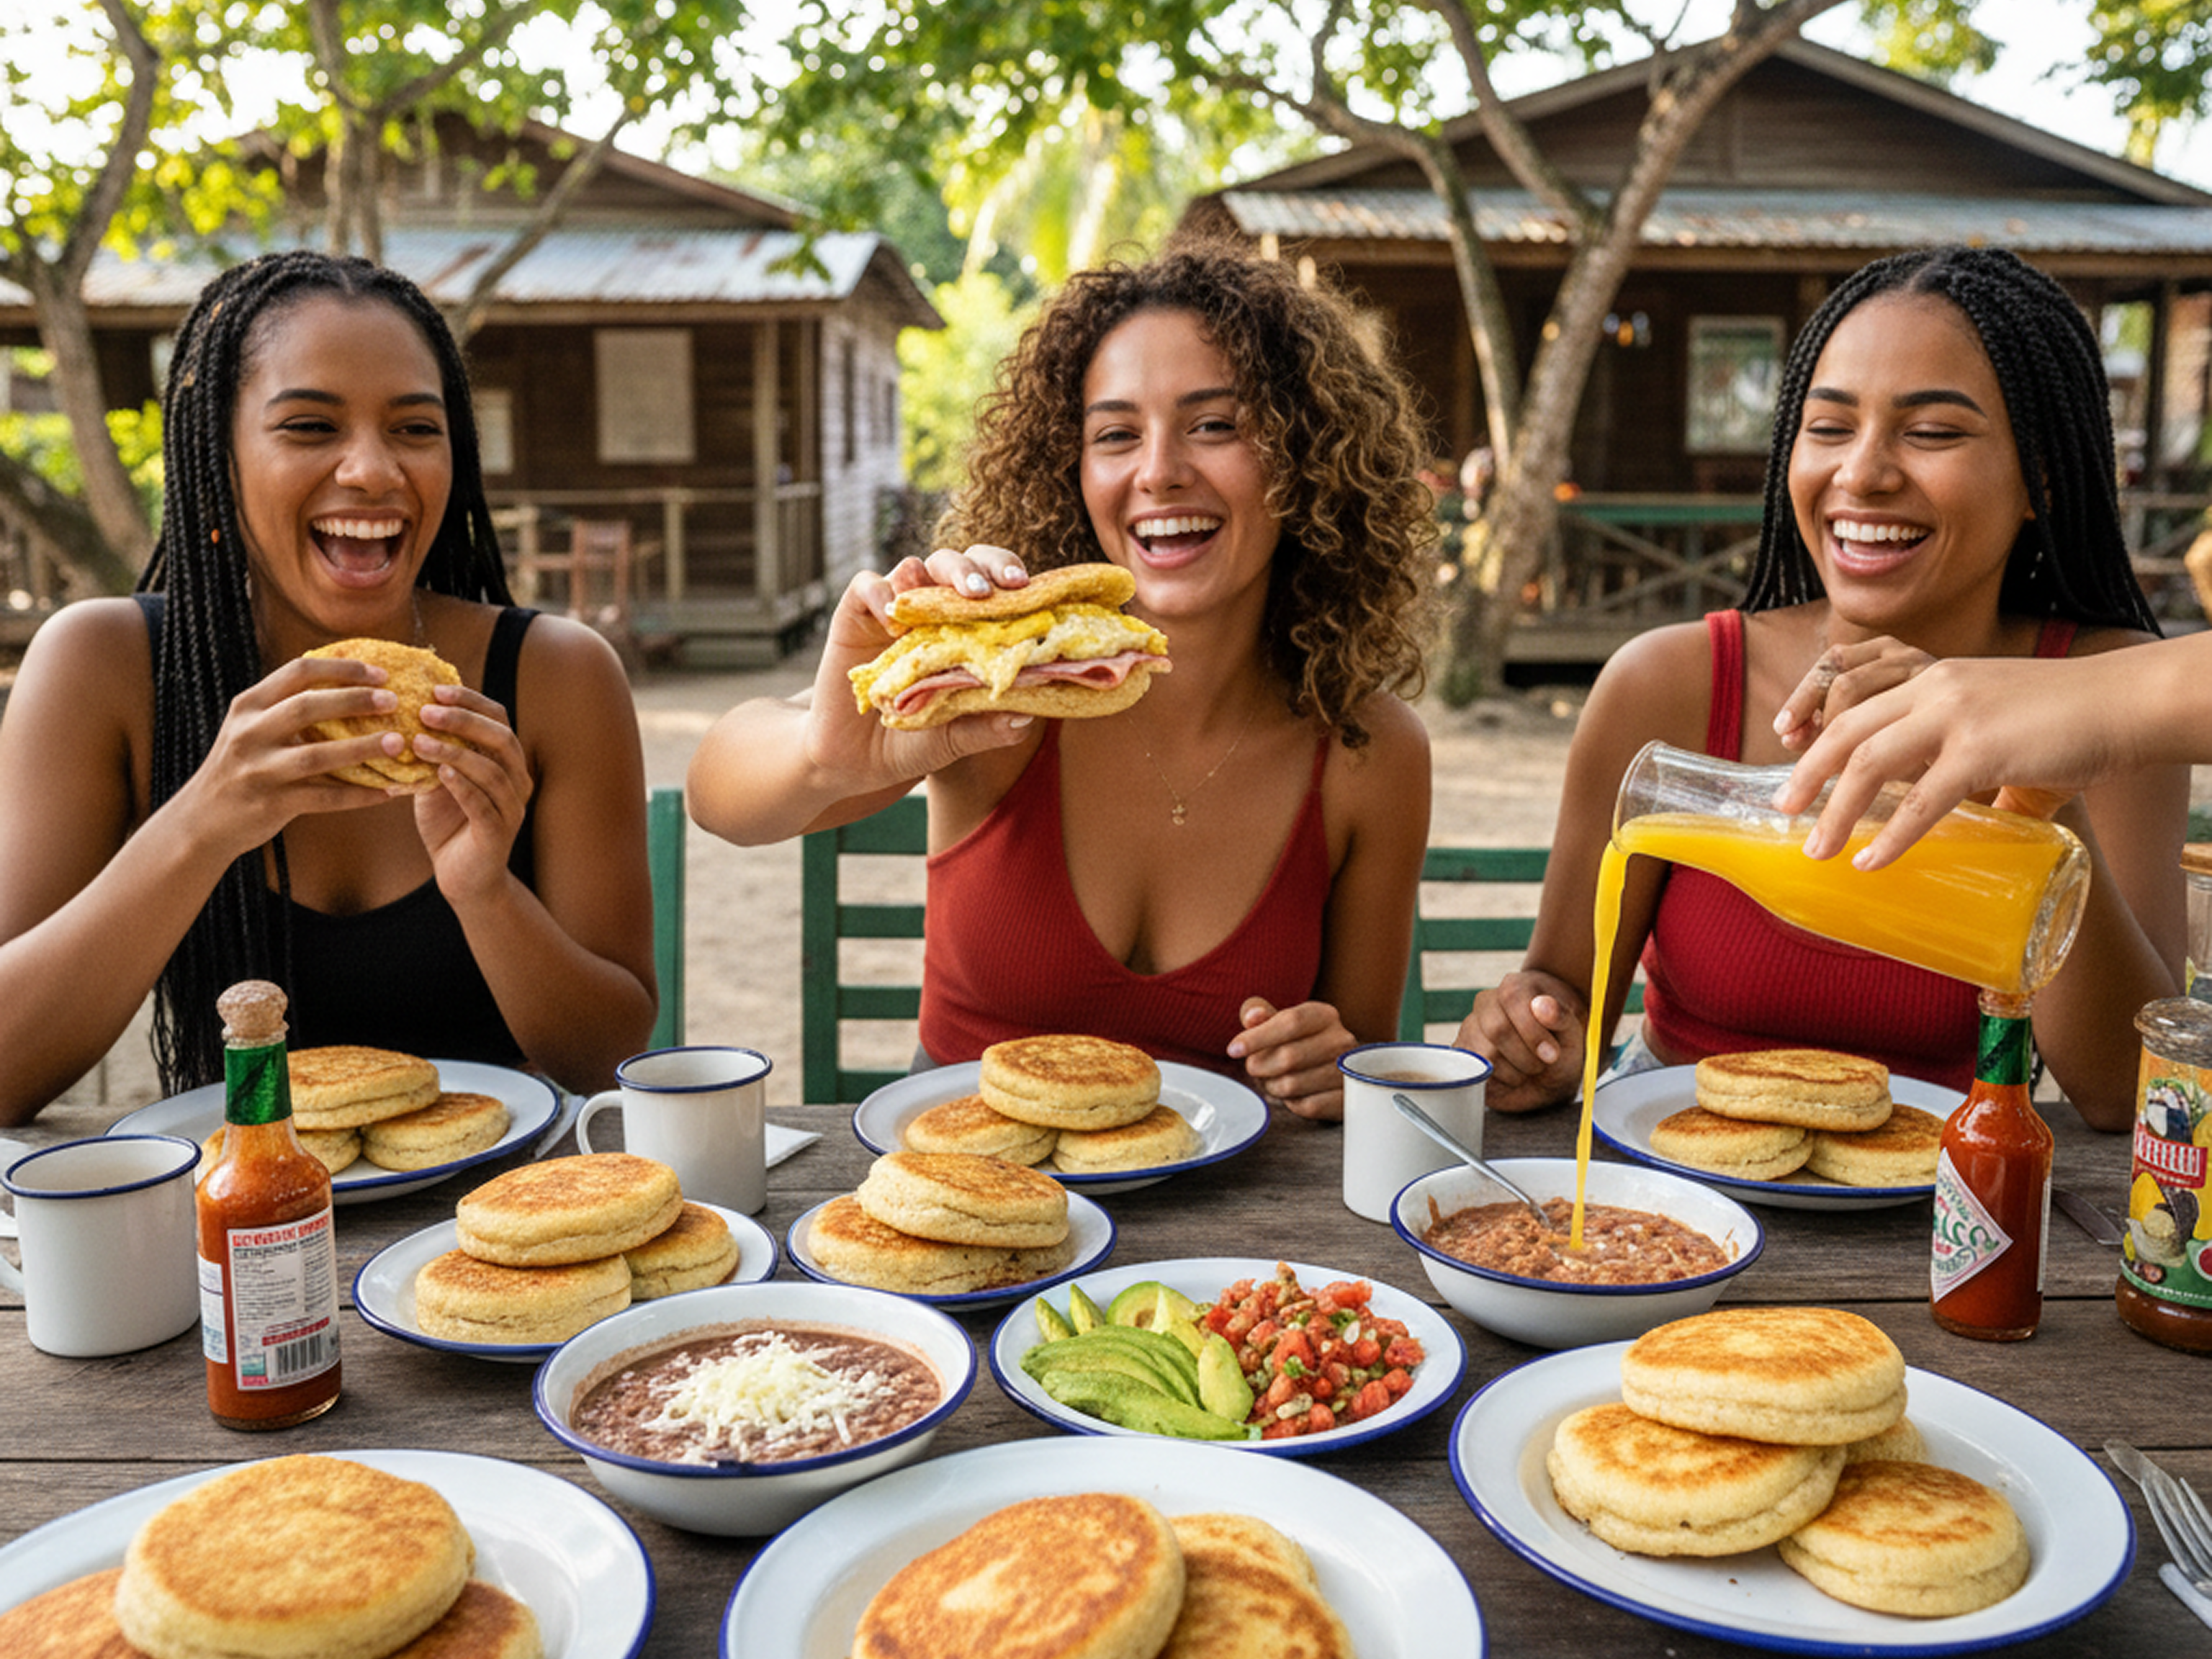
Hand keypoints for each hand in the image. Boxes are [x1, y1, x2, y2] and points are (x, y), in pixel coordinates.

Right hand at [169, 655, 402, 853]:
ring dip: (361, 748)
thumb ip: (289, 707)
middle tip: (394, 701)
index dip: (342, 669)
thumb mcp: (253, 728)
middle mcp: (249, 733)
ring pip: (316, 755)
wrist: (202, 820)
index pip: (298, 672)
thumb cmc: (242, 767)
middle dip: (354, 700)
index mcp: (249, 705)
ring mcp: (258, 770)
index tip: (381, 673)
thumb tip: (354, 685)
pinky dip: (358, 795)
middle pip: (306, 707)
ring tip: (397, 743)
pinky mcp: (271, 804)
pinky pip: (324, 798)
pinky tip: (388, 792)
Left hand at [409, 683, 532, 902]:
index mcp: (507, 761)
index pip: (498, 718)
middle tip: (425, 711)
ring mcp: (511, 809)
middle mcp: (517, 780)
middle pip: (502, 738)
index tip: (434, 690)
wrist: (461, 878)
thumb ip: (433, 751)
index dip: (470, 701)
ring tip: (419, 742)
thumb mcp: (437, 779)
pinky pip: (483, 805)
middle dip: (463, 720)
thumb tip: (402, 712)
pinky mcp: (498, 835)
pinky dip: (461, 787)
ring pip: (492, 770)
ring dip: (454, 752)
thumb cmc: (448, 823)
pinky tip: (437, 773)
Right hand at [798, 548, 1037, 784]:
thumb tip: (1027, 717)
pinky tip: (895, 625)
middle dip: (978, 567)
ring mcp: (895, 611)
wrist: (858, 762)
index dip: (1008, 576)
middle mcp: (932, 612)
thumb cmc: (915, 741)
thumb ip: (988, 728)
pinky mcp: (855, 616)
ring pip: (916, 566)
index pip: (993, 584)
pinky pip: (867, 586)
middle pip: (958, 565)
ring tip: (956, 597)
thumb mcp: (956, 739)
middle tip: (987, 590)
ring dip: (935, 575)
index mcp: (966, 629)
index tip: (1025, 588)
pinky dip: (881, 595)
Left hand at [1229, 996, 1355, 1119]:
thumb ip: (1259, 1014)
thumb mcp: (1280, 1022)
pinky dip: (1292, 1103)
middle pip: (1288, 1057)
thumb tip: (1252, 1016)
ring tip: (1274, 1080)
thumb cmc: (1299, 1043)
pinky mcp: (1347, 1098)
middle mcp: (1341, 1040)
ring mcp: (1348, 1071)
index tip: (1233, 1049)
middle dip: (1260, 1066)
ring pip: (1293, 1085)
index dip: (1258, 1037)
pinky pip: (1307, 1106)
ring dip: (1273, 1087)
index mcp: (1324, 1015)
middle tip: (1254, 1068)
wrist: (1337, 1071)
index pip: (1290, 1022)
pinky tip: (1294, 1095)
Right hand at [1454, 974, 1584, 1113]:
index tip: (1553, 1054)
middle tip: (1542, 1065)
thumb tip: (1542, 1006)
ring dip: (1514, 1072)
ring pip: (1486, 1054)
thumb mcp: (1572, 1030)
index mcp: (1513, 987)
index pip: (1513, 1000)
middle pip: (1497, 1029)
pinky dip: (1499, 1081)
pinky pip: (1474, 1071)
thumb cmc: (1561, 1043)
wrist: (1550, 1070)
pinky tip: (1512, 1076)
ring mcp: (1470, 1028)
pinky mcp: (1463, 1053)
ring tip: (1528, 1069)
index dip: (1533, 1031)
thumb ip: (1561, 1016)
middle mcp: (1486, 1003)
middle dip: (1525, 1055)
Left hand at [1773, 656, 2110, 869]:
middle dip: (1808, 772)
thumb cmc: (2066, 716)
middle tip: (1784, 811)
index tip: (1794, 760)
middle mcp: (1934, 687)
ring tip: (1818, 849)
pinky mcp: (1984, 751)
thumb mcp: (1993, 717)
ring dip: (1837, 810)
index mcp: (1931, 674)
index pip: (1852, 696)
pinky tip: (1870, 860)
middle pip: (1846, 728)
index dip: (1815, 728)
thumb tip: (1938, 809)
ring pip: (1870, 764)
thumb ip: (1957, 755)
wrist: (2125, 701)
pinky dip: (1891, 836)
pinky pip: (1921, 801)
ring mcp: (1956, 716)